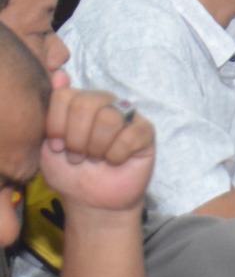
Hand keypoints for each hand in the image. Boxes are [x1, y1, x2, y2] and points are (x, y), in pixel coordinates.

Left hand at [39, 78, 155, 213]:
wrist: (92, 201)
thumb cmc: (69, 173)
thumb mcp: (47, 147)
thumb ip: (49, 114)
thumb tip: (59, 75)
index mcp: (78, 103)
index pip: (65, 95)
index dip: (57, 124)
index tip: (56, 146)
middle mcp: (104, 103)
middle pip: (87, 104)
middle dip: (77, 138)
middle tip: (78, 157)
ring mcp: (126, 115)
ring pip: (109, 119)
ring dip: (96, 148)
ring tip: (96, 159)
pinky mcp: (145, 131)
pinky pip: (131, 134)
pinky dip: (117, 154)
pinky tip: (115, 161)